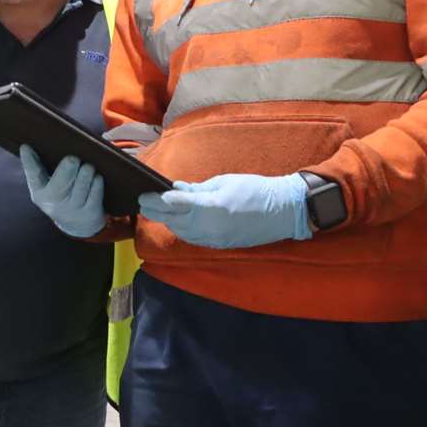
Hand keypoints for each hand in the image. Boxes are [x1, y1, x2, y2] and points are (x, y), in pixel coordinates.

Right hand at [20, 146, 105, 237]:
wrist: (77, 225)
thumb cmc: (60, 196)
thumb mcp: (46, 187)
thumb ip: (40, 169)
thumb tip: (28, 145)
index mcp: (40, 193)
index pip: (33, 175)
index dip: (28, 161)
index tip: (26, 147)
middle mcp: (54, 202)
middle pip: (60, 183)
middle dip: (68, 168)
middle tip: (73, 158)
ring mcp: (73, 208)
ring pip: (81, 185)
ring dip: (86, 172)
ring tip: (88, 166)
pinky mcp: (90, 211)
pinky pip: (95, 192)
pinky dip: (97, 182)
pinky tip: (96, 176)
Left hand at [137, 173, 311, 248]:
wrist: (284, 211)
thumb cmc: (256, 190)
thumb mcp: (225, 182)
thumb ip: (198, 189)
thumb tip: (177, 189)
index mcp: (210, 207)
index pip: (174, 205)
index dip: (156, 200)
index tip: (144, 195)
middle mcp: (209, 226)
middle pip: (173, 221)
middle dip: (155, 212)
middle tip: (143, 203)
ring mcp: (215, 238)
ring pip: (181, 232)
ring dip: (168, 222)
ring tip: (156, 211)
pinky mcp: (221, 244)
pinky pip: (194, 239)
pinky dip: (182, 230)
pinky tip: (177, 222)